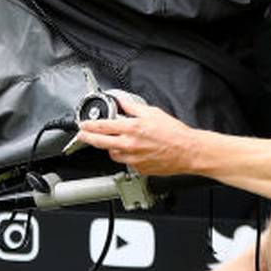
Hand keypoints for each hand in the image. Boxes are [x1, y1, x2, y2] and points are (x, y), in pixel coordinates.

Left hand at [76, 94, 196, 175]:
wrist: (188, 151)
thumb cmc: (175, 133)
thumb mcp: (153, 112)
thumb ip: (133, 107)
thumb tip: (121, 101)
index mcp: (132, 129)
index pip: (103, 126)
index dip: (89, 126)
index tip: (83, 125)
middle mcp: (130, 145)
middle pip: (100, 142)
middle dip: (87, 138)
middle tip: (82, 135)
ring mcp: (133, 159)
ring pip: (112, 154)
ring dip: (110, 147)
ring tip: (115, 142)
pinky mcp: (138, 169)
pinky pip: (125, 162)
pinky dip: (125, 156)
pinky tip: (133, 151)